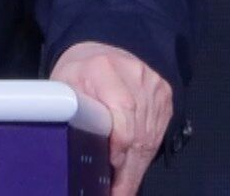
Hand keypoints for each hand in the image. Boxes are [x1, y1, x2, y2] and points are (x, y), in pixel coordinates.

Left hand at [50, 41, 171, 195]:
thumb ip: (67, 108)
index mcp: (104, 69)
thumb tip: (69, 145)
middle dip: (126, 169)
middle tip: (115, 192)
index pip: (122, 109)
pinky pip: (157, 134)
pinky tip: (131, 168)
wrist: (106, 49)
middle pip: (138, 132)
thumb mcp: (63, 82)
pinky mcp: (166, 97)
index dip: (118, 143)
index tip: (109, 168)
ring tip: (120, 187)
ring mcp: (154, 88)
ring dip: (135, 167)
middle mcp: (135, 76)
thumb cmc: (80, 71)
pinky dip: (144, 154)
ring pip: (150, 138)